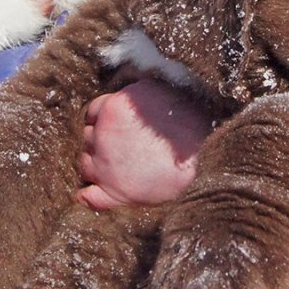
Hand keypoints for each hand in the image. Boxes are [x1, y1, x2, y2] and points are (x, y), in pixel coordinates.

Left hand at [76, 79, 211, 209]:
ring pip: (86, 164)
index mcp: (112, 109)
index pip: (93, 112)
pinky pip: (91, 197)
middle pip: (87, 138)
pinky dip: (88, 196)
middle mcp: (103, 136)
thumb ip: (135, 92)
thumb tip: (129, 94)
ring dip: (95, 165)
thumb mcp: (156, 92)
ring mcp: (106, 166)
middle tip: (120, 145)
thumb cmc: (186, 120)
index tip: (114, 124)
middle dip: (99, 140)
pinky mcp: (116, 191)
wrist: (203, 154)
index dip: (102, 118)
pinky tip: (89, 194)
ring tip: (114, 166)